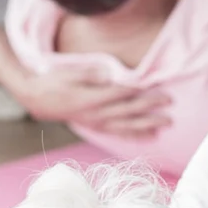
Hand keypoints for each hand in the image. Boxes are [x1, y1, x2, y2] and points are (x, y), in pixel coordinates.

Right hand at [17, 69, 173, 137]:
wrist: (37, 98)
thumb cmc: (53, 81)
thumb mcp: (69, 73)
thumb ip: (90, 74)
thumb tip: (108, 74)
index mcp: (91, 99)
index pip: (122, 95)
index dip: (141, 92)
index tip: (158, 88)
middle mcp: (96, 114)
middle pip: (129, 111)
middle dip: (151, 107)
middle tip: (170, 102)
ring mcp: (97, 122)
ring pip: (127, 125)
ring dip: (148, 124)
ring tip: (167, 123)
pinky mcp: (96, 126)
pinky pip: (118, 133)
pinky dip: (135, 135)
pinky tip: (150, 135)